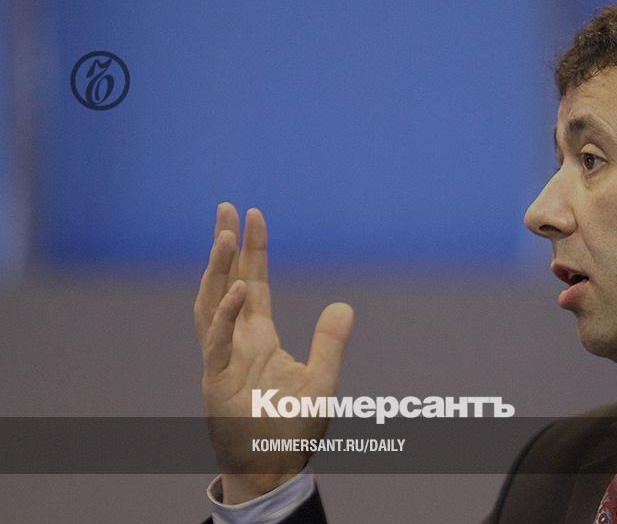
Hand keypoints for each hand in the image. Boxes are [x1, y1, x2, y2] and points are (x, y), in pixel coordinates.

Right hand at [193, 203, 353, 503]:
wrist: (273, 470)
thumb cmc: (292, 429)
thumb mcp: (322, 380)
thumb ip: (331, 342)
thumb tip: (344, 304)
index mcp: (259, 338)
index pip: (253, 283)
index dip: (253, 249)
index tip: (253, 215)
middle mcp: (236, 342)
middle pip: (226, 282)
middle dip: (224, 245)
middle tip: (224, 206)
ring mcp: (222, 360)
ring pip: (211, 305)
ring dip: (217, 270)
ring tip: (223, 236)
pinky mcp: (215, 383)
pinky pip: (217, 343)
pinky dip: (226, 316)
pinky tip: (239, 288)